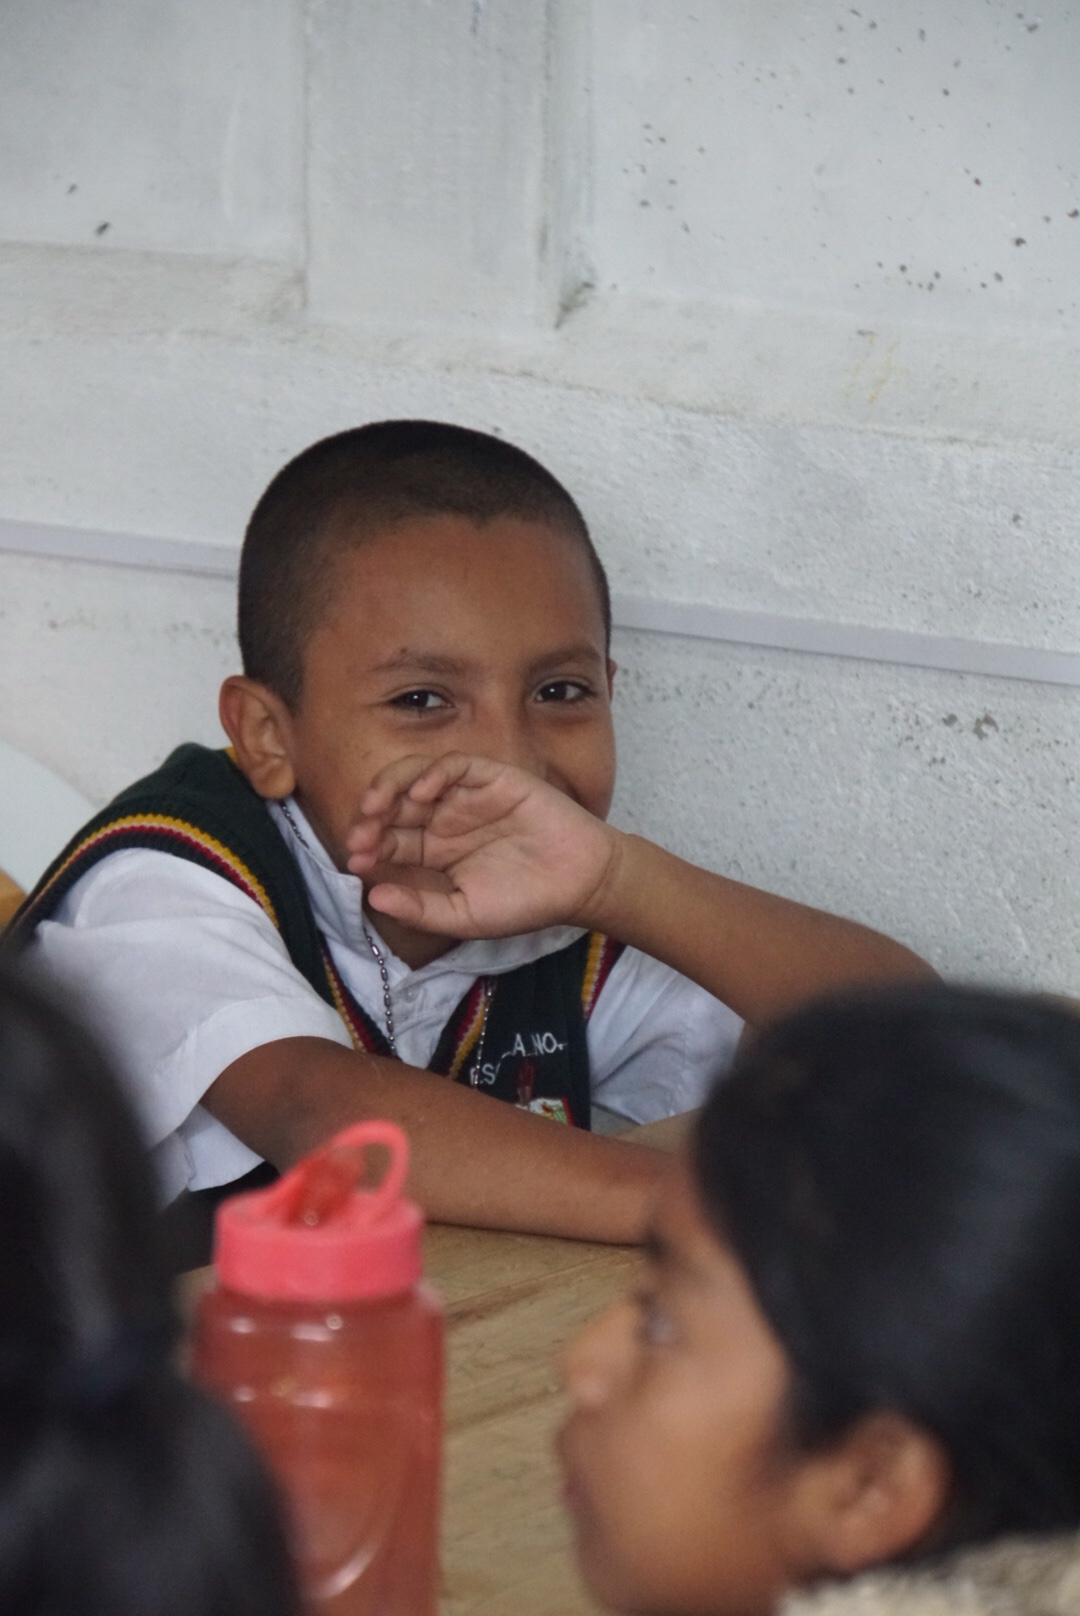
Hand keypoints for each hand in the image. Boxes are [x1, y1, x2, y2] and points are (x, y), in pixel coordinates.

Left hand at [345, 753, 622, 938]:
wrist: (580, 883)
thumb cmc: (525, 903)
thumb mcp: (465, 915)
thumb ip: (420, 908)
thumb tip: (372, 897)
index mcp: (433, 852)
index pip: (389, 842)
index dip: (369, 848)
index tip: (356, 861)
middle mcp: (443, 819)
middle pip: (394, 806)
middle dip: (371, 818)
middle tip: (361, 834)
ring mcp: (466, 796)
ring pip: (415, 777)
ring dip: (390, 787)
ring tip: (377, 806)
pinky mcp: (492, 778)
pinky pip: (455, 765)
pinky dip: (434, 772)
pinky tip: (422, 792)